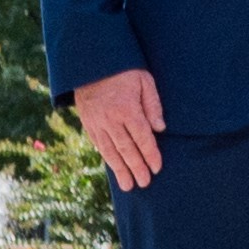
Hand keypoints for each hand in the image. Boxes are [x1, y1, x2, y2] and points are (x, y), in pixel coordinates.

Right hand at [70, 69, 166, 191]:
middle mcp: (110, 119)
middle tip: (145, 183)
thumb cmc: (124, 69)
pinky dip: (107, 157)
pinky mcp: (88, 123)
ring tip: (128, 186)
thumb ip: (153, 104)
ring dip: (120, 170)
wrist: (90, 63)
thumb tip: (160, 128)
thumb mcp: (144, 80)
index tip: (157, 168)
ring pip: (110, 151)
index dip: (150, 154)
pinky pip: (99, 144)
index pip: (142, 138)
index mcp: (126, 109)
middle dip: (136, 168)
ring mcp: (97, 123)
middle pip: (126, 149)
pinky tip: (114, 167)